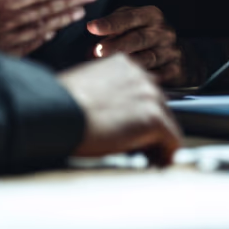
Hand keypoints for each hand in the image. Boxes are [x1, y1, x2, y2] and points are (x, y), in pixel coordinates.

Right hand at [0, 0, 99, 56]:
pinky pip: (31, 43)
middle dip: (75, 0)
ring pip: (45, 26)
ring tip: (81, 11)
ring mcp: (10, 39)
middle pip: (49, 8)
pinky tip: (54, 31)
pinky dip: (45, 36)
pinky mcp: (6, 53)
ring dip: (65, 18)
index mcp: (1, 1)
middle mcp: (11, 20)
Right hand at [58, 54, 182, 165]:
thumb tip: (107, 112)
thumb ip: (104, 92)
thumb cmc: (58, 105)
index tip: (135, 126)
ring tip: (148, 157)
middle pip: (158, 104)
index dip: (140, 110)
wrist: (56, 114)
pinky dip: (167, 154)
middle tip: (141, 145)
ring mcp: (149, 96)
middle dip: (149, 124)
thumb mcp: (84, 86)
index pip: (143, 88)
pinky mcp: (153, 118)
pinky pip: (172, 139)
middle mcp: (140, 76)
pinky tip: (158, 163)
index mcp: (122, 65)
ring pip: (167, 121)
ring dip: (157, 139)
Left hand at [86, 6, 187, 86]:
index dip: (111, 23)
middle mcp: (164, 32)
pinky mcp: (175, 69)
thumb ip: (112, 25)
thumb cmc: (142, 34)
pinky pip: (160, 75)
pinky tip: (129, 82)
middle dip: (118, 45)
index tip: (93, 28)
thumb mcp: (129, 23)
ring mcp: (171, 51)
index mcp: (152, 16)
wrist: (171, 51)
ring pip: (148, 58)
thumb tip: (92, 29)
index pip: (130, 17)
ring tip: (110, 69)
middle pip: (140, 38)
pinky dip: (144, 79)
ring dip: (128, 64)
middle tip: (99, 51)